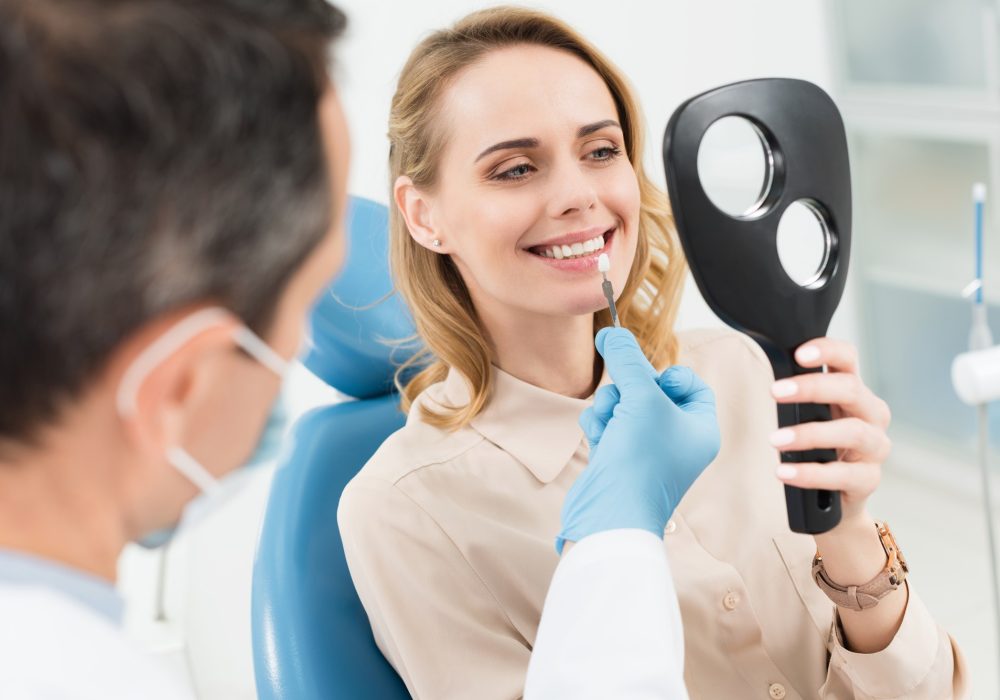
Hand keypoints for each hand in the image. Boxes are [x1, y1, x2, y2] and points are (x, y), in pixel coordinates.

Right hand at [555, 327, 720, 552]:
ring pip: (624, 404)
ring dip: (610, 406)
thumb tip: (611, 332)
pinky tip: (600, 438)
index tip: (650, 380)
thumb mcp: (641, 397)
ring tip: (610, 422)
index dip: (666, 375)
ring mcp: (646, 451)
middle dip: (628, 389)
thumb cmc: (641, 461)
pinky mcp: (618, 458)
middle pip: (650, 390)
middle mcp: (677, 440)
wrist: (611, 514)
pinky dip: (600, 425)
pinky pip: (608, 424)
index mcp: (700, 428)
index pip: (688, 383)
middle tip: (624, 399)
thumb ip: (627, 359)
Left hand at [770, 338, 891, 529]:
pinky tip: (784, 472)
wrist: (834, 500)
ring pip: (851, 432)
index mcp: (853, 392)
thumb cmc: (818, 449)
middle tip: (775, 392)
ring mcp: (874, 447)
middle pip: (850, 390)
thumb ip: (796, 396)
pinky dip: (810, 473)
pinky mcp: (869, 479)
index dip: (827, 350)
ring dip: (810, 434)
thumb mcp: (809, 417)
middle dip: (812, 388)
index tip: (799, 354)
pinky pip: (843, 475)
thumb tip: (763, 374)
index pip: (847, 359)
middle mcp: (871, 414)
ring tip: (775, 440)